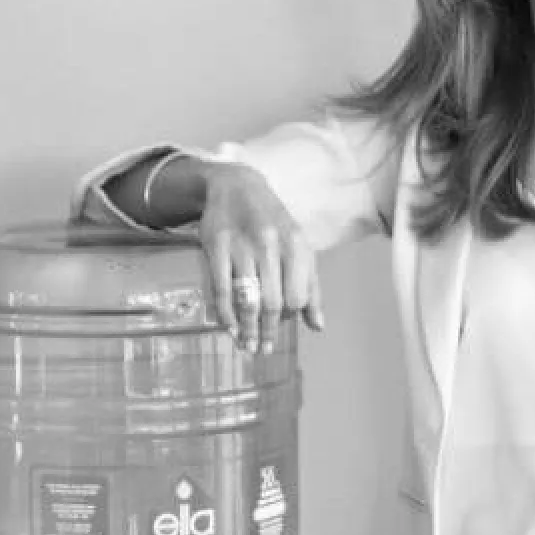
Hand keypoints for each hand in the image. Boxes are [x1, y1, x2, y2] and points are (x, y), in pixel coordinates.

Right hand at [197, 162, 324, 353]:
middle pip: (273, 301)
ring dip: (247, 328)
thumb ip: (311, 285)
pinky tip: (228, 327)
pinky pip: (222, 287)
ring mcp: (243, 246)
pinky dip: (226, 313)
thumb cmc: (273, 221)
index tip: (281, 328)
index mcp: (296, 246)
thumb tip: (317, 326)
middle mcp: (272, 245)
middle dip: (268, 331)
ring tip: (246, 345)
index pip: (298, 296)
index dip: (291, 317)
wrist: (237, 185)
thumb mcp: (299, 246)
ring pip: (248, 298)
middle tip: (263, 349)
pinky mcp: (217, 246)